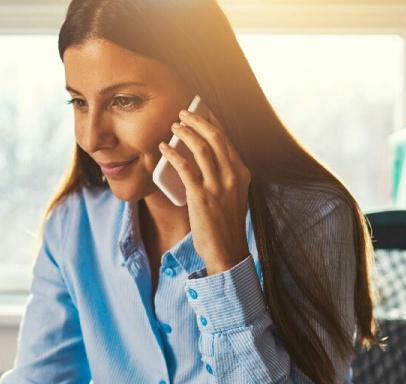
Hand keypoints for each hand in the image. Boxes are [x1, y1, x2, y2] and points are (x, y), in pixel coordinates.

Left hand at [158, 109, 251, 273]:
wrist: (227, 251)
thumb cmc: (226, 224)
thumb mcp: (233, 195)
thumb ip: (223, 175)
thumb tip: (202, 156)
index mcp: (242, 173)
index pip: (227, 139)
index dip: (213, 122)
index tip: (202, 110)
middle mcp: (233, 176)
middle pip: (216, 138)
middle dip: (198, 120)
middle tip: (183, 112)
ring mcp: (218, 186)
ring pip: (201, 148)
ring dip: (185, 133)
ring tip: (173, 125)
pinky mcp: (202, 197)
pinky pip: (185, 168)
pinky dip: (173, 154)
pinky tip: (163, 148)